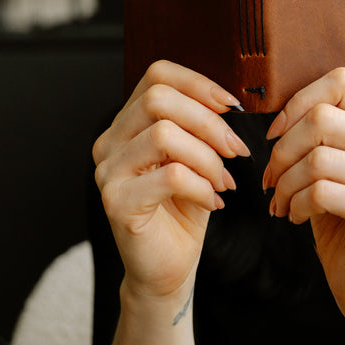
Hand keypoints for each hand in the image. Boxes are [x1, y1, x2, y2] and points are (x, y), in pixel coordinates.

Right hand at [93, 60, 249, 301]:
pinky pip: (170, 176)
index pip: (156, 76)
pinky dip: (202, 186)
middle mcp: (109, 142)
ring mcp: (108, 171)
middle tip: (236, 151)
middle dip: (208, 122)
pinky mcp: (116, 201)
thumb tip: (227, 101)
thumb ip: (199, 126)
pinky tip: (213, 201)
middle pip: (158, 99)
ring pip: (164, 135)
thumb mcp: (196, 158)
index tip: (232, 106)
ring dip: (208, 157)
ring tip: (223, 180)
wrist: (167, 268)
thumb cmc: (183, 209)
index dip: (198, 83)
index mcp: (127, 124)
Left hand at [262, 67, 344, 323]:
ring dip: (285, 183)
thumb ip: (317, 129)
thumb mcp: (328, 162)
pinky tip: (295, 216)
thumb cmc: (336, 210)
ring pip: (318, 158)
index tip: (274, 134)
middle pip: (323, 119)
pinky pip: (323, 192)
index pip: (341, 82)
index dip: (296, 103)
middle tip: (271, 177)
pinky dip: (296, 204)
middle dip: (282, 150)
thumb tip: (272, 105)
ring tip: (281, 200)